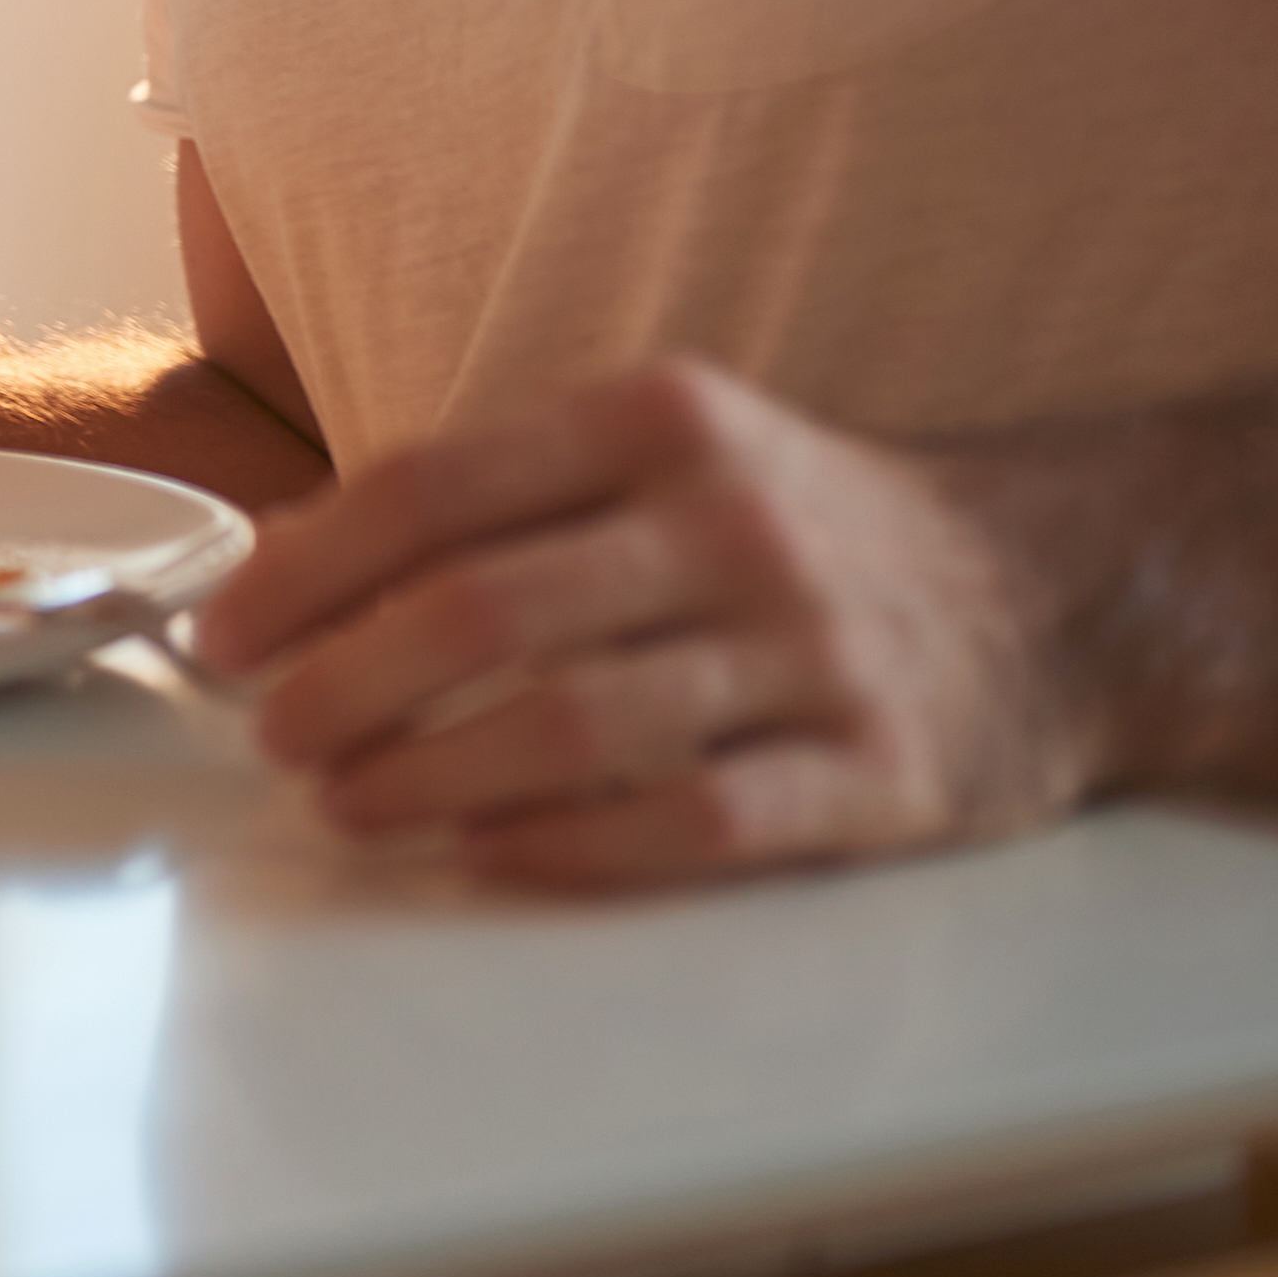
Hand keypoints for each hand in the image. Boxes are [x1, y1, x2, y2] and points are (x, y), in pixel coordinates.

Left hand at [185, 360, 1091, 890]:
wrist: (1056, 598)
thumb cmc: (798, 530)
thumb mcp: (658, 456)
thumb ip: (494, 497)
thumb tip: (291, 567)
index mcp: (656, 422)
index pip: (429, 490)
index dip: (300, 574)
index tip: (220, 639)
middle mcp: (732, 523)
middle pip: (480, 613)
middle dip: (341, 688)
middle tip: (272, 740)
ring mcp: (811, 650)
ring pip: (570, 727)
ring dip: (427, 778)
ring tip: (348, 804)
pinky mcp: (876, 773)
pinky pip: (691, 824)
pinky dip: (566, 848)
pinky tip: (485, 854)